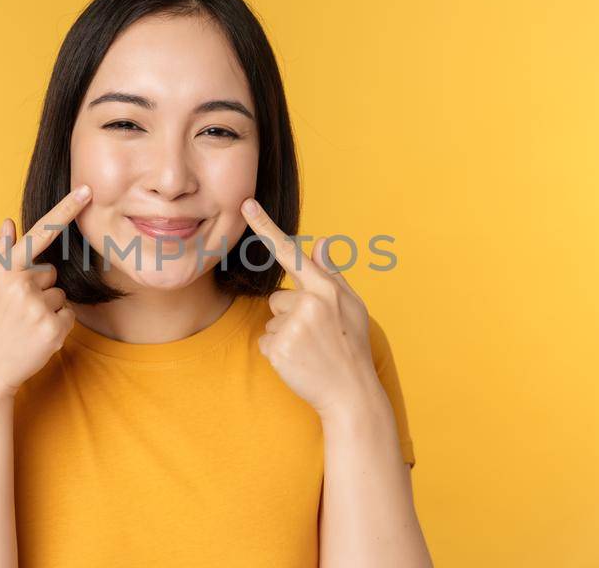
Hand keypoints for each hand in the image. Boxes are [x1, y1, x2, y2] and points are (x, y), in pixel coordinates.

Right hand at [0, 185, 91, 398]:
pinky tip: (34, 337)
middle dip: (37, 287)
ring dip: (46, 308)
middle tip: (15, 311)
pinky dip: (56, 325)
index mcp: (1, 271)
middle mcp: (20, 285)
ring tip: (22, 326)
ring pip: (59, 295)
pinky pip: (67, 315)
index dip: (64, 210)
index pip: (38, 233)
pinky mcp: (52, 330)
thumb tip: (8, 225)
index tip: (87, 191)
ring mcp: (37, 308)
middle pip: (49, 273)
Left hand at [241, 198, 383, 417]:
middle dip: (290, 316)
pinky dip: (278, 353)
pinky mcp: (279, 348)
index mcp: (327, 288)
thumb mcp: (351, 307)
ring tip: (310, 350)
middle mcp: (310, 303)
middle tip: (316, 336)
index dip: (266, 228)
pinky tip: (300, 362)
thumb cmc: (352, 347)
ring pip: (271, 321)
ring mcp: (293, 326)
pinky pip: (266, 342)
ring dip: (284, 335)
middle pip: (278, 298)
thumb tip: (321, 242)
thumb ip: (332, 274)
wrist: (351, 394)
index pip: (292, 253)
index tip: (246, 205)